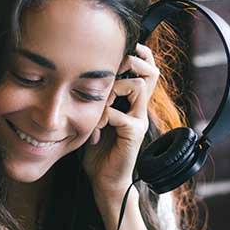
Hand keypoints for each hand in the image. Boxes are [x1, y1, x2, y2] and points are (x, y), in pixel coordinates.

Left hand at [82, 43, 158, 207]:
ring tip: (101, 101)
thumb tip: (79, 76)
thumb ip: (95, 99)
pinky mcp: (133, 134)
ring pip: (139, 86)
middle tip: (110, 68)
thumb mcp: (94, 118)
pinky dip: (103, 116)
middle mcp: (139, 109)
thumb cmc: (97, 150)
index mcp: (132, 104)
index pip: (146, 71)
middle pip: (150, 72)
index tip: (122, 48)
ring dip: (114, 87)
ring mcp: (139, 121)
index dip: (139, 55)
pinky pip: (120, 114)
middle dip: (131, 63)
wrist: (104, 180)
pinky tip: (95, 130)